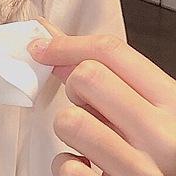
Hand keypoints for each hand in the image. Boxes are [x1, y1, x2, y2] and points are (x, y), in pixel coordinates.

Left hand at [27, 15, 175, 174]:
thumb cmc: (168, 153)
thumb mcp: (157, 111)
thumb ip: (116, 81)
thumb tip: (57, 46)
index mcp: (174, 104)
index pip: (111, 51)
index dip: (67, 43)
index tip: (44, 47)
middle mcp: (162, 136)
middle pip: (87, 77)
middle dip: (74, 86)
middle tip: (85, 105)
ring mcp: (141, 170)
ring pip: (71, 121)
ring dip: (68, 126)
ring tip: (87, 138)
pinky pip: (69, 168)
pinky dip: (66, 164)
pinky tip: (85, 165)